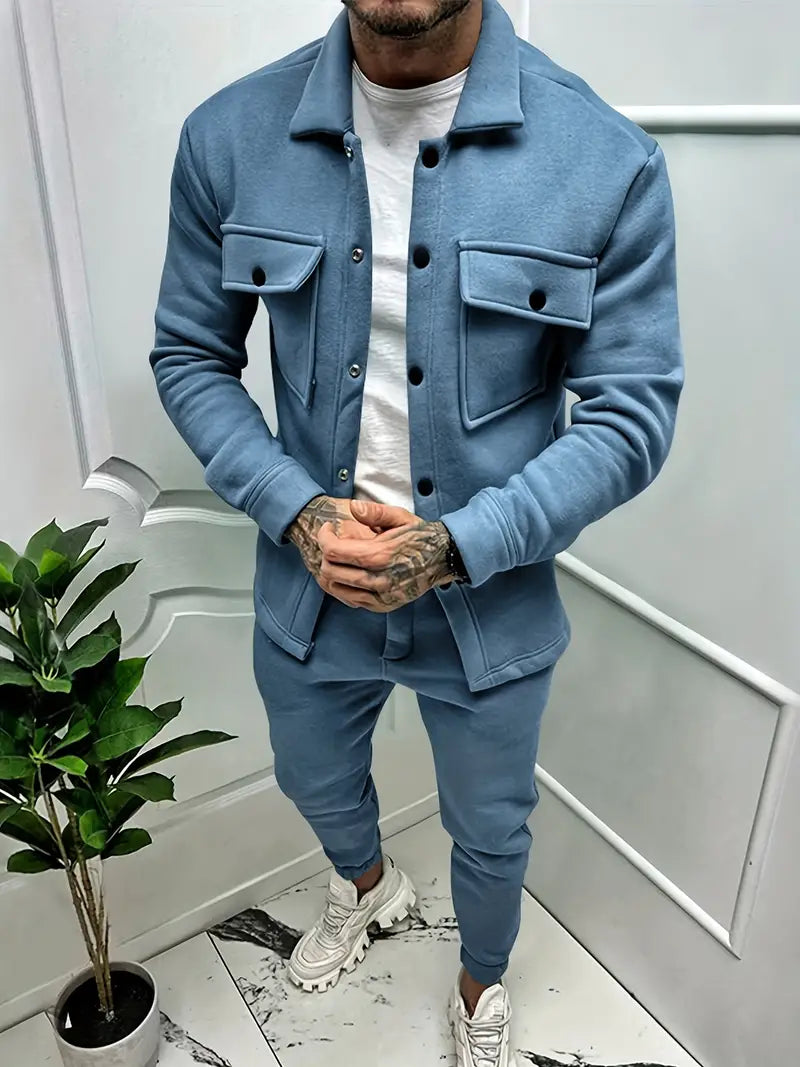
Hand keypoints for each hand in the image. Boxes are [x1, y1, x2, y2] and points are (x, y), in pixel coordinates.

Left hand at [316, 499, 453, 612]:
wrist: (443, 559)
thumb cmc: (420, 536)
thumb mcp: (400, 516)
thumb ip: (375, 511)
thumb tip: (353, 508)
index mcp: (380, 555)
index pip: (333, 551)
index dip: (323, 537)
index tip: (327, 529)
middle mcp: (379, 580)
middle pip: (330, 571)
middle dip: (324, 554)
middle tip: (332, 542)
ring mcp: (380, 597)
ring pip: (335, 588)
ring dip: (331, 571)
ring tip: (338, 557)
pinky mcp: (382, 606)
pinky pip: (349, 599)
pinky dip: (343, 585)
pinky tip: (350, 572)